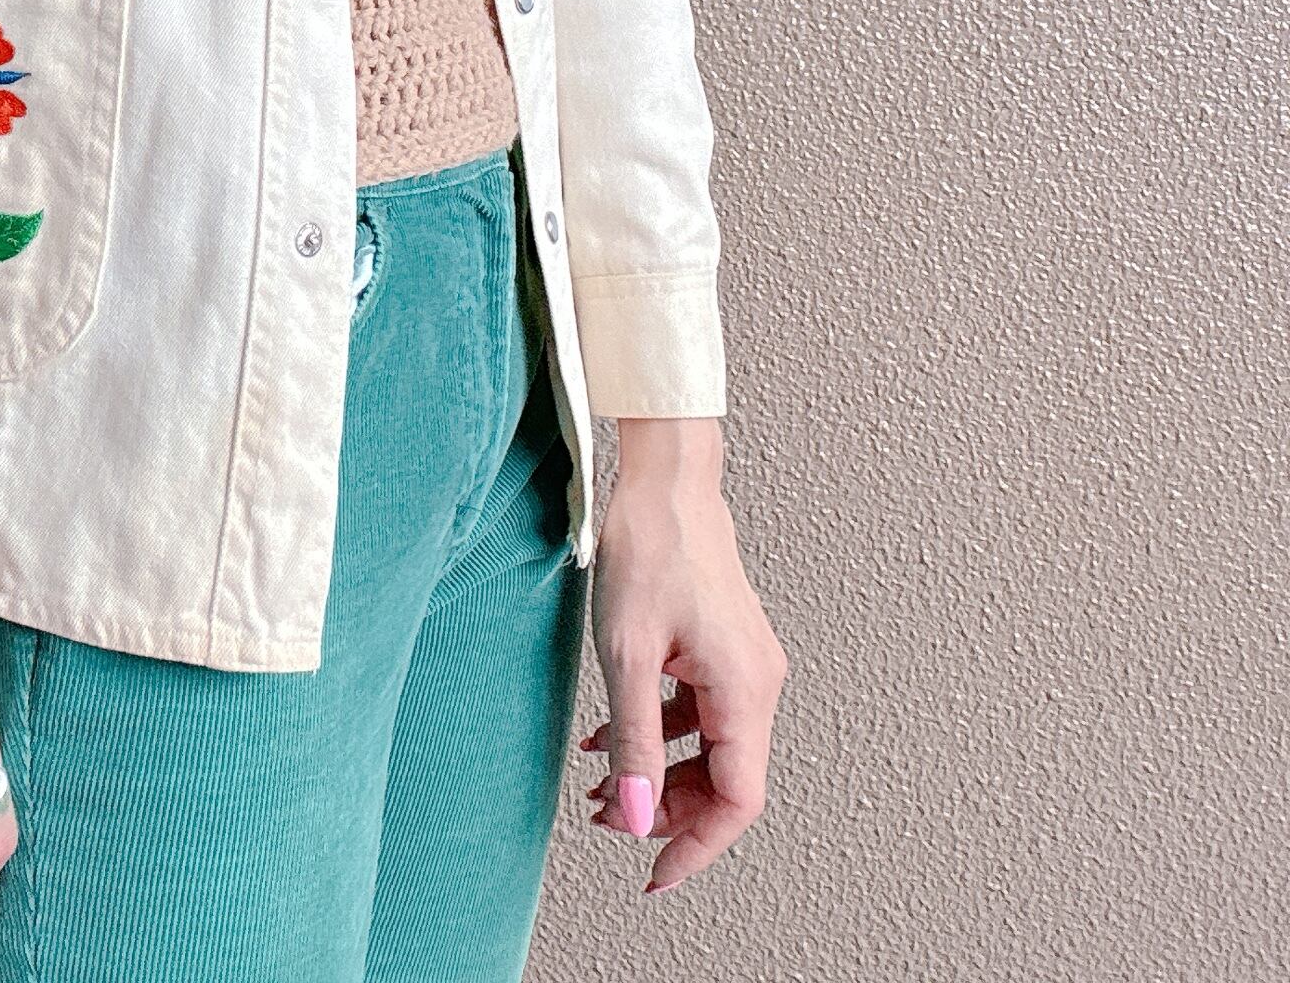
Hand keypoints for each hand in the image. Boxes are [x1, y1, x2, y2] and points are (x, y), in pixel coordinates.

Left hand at [582, 417, 786, 893]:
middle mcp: (757, 683)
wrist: (665, 479)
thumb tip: (635, 816)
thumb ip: (634, 740)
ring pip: (710, 748)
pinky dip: (658, 731)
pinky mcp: (723, 647)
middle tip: (606, 820)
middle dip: (666, 809)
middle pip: (724, 780)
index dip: (695, 845)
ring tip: (598, 785)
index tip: (652, 875)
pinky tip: (607, 734)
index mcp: (745, 690)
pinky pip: (699, 712)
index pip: (737, 801)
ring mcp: (743, 664)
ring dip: (657, 772)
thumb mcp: (627, 654)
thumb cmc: (650, 548)